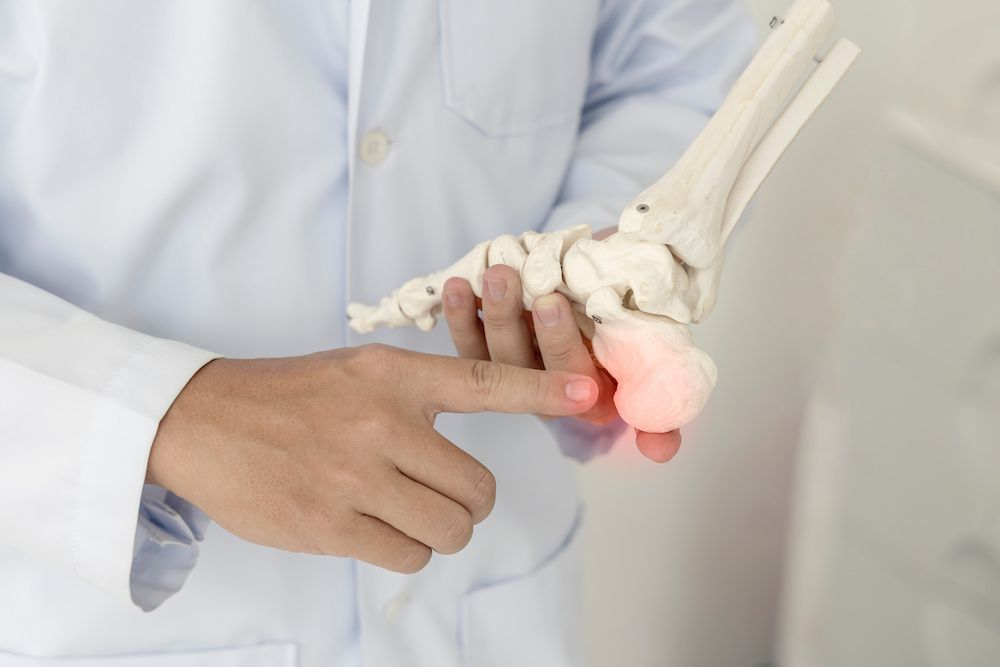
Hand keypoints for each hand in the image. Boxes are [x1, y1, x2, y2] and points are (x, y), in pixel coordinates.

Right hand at [147, 346, 598, 571]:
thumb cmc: (289, 395)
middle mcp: (380, 423)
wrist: (204, 420)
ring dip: (438, 529)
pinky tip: (373, 525)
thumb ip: (417, 396)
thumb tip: (469, 444)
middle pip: (477, 490)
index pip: (484, 382)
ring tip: (404, 509)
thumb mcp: (357, 371)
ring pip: (448, 530)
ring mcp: (354, 477)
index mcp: (392, 375)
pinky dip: (403, 548)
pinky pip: (407, 554)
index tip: (588, 391)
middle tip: (441, 491)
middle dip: (469, 500)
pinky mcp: (329, 524)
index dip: (542, 388)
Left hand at [441, 228, 681, 462]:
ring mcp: (516, 367)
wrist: (621, 277)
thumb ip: (663, 403)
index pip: (568, 376)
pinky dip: (460, 313)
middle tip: (507, 276)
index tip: (550, 300)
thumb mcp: (662, 346)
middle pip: (519, 365)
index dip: (557, 342)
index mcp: (588, 395)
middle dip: (510, 319)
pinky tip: (456, 285)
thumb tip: (659, 453)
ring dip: (485, 313)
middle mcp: (547, 388)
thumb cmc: (640, 310)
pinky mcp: (490, 349)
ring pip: (490, 352)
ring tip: (488, 271)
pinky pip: (468, 340)